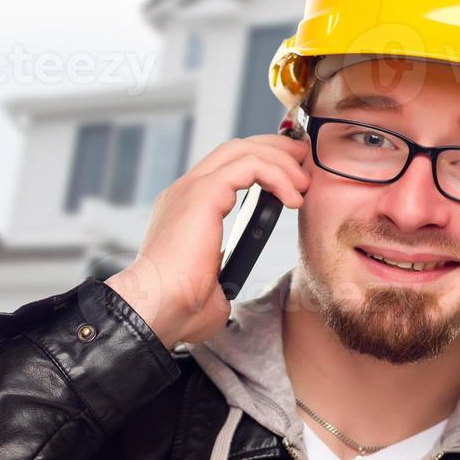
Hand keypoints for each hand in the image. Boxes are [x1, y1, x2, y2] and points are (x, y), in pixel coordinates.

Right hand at [107, 134, 310, 347]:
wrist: (156, 310)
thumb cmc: (179, 308)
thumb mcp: (211, 285)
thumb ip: (220, 273)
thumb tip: (226, 281)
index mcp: (187, 209)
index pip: (226, 168)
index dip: (262, 163)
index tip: (292, 178)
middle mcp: (186, 192)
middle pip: (236, 149)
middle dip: (275, 149)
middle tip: (303, 163)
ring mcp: (192, 189)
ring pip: (243, 151)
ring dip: (280, 161)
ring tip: (304, 183)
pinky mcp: (202, 194)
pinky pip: (249, 166)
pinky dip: (276, 175)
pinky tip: (293, 198)